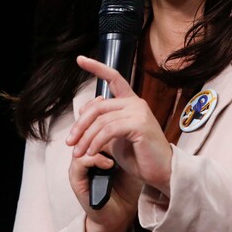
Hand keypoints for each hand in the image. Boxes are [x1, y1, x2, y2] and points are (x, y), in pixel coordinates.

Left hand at [67, 55, 173, 196]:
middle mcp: (135, 103)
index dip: (96, 67)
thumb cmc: (139, 156)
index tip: (80, 59)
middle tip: (70, 142)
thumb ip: (101, 123)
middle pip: (98, 106)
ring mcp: (139, 112)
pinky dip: (96, 142)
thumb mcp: (114, 137)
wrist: (161, 172)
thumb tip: (82, 111)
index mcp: (130, 102)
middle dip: (80, 124)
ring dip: (85, 138)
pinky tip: (91, 152)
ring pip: (101, 120)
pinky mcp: (139, 124)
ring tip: (78, 152)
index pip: (113, 77)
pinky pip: (109, 130)